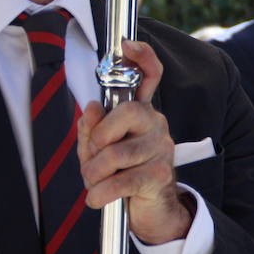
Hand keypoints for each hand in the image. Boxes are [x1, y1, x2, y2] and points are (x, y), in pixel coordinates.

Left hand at [78, 39, 192, 244]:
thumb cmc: (122, 174)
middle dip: (99, 138)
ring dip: (94, 173)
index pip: (150, 77)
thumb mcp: (98, 151)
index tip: (128, 44)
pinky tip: (97, 198)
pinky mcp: (161, 174)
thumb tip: (91, 107)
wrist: (150, 209)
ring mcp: (162, 148)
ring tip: (93, 183)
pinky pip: (123, 180)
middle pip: (128, 112)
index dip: (143, 58)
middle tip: (94, 158)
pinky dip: (101, 193)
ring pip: (118, 152)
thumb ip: (92, 129)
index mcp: (141, 114)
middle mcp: (156, 125)